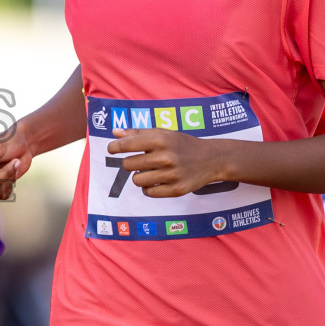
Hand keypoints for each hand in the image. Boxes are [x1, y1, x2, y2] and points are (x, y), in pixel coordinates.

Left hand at [107, 129, 226, 197]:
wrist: (212, 159)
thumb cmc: (182, 144)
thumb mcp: (163, 133)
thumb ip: (138, 133)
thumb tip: (114, 133)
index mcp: (160, 139)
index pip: (127, 144)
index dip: (115, 147)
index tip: (112, 149)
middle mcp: (165, 157)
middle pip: (128, 165)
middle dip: (130, 163)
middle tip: (141, 161)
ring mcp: (171, 175)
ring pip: (137, 180)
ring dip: (140, 176)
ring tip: (151, 171)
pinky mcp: (176, 190)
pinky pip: (149, 192)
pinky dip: (149, 188)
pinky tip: (157, 181)